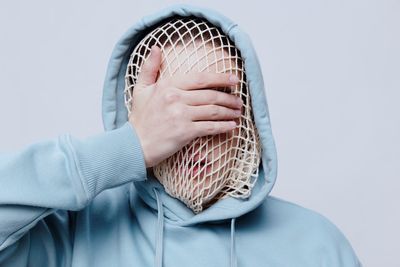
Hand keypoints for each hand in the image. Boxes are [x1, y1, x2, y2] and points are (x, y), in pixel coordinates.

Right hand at [129, 45, 242, 167]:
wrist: (134, 145)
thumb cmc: (139, 119)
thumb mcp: (140, 89)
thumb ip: (149, 68)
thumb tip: (156, 48)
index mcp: (168, 85)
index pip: (201, 78)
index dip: (220, 78)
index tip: (234, 79)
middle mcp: (176, 98)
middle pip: (211, 95)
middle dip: (229, 98)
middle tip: (239, 101)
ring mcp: (181, 115)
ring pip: (213, 111)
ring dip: (229, 112)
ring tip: (238, 112)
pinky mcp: (185, 132)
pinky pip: (210, 127)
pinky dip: (224, 127)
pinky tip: (232, 126)